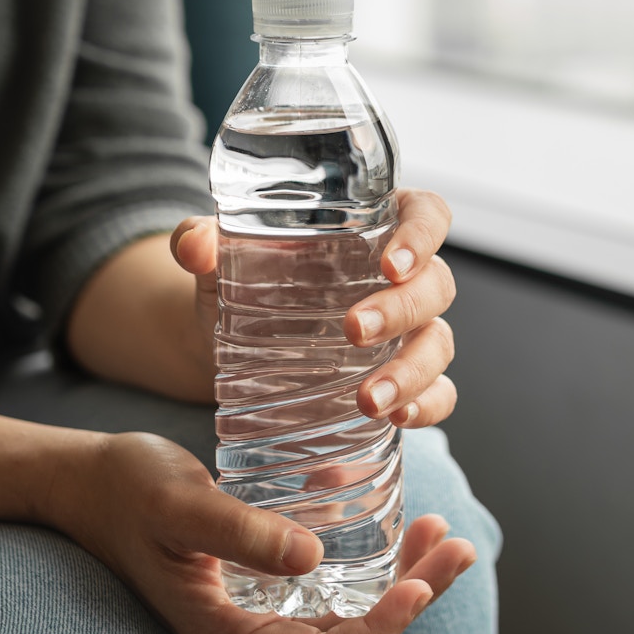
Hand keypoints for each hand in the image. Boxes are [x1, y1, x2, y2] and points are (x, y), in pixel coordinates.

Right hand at [48, 432, 476, 633]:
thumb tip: (313, 558)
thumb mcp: (180, 506)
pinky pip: (336, 594)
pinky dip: (377, 567)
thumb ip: (240, 533)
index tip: (417, 587)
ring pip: (352, 617)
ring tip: (443, 537)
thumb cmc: (127, 491)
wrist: (93, 482)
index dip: (378, 630)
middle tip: (456, 547)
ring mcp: (263, 614)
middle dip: (412, 599)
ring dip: (405, 583)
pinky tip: (403, 529)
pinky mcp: (270, 587)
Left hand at [170, 188, 457, 427]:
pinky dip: (426, 407)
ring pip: (438, 344)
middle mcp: (403, 278)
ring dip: (412, 372)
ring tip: (368, 399)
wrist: (225, 340)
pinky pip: (439, 393)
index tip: (390, 264)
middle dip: (401, 311)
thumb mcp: (220, 256)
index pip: (426, 215)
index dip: (422, 235)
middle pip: (436, 285)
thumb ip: (201, 240)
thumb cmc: (241, 280)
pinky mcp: (403, 378)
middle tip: (352, 331)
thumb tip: (193, 245)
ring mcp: (409, 331)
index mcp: (376, 227)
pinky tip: (397, 418)